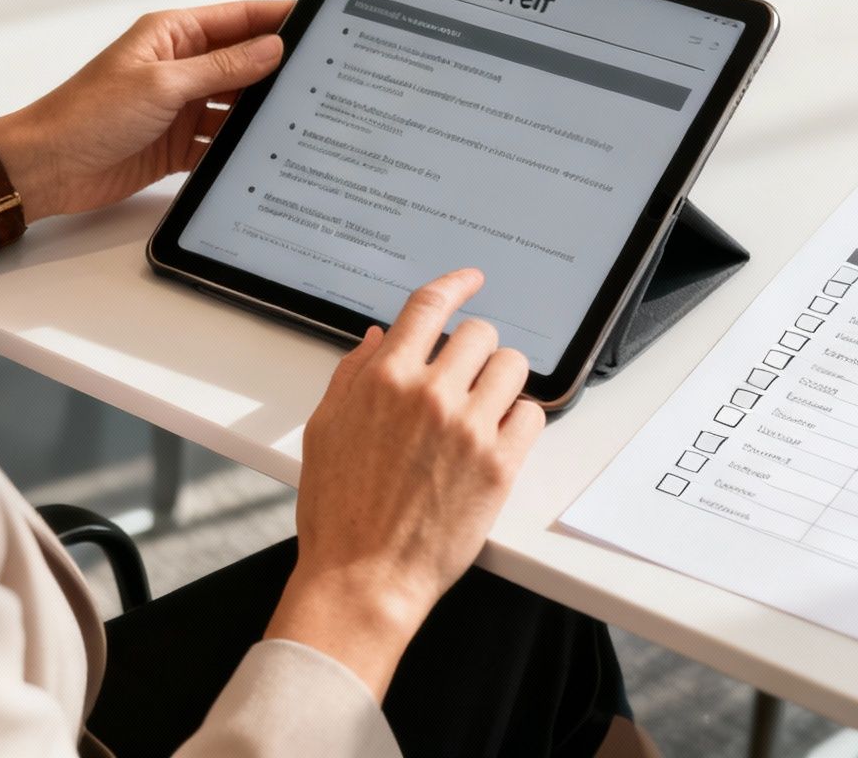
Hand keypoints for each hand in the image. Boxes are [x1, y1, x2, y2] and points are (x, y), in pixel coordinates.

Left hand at [0, 0, 291, 221]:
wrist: (46, 168)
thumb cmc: (87, 115)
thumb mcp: (162, 84)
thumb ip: (221, 67)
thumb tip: (272, 47)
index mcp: (173, 35)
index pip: (239, 19)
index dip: (279, 18)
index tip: (319, 20)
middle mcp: (180, 67)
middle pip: (244, 62)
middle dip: (279, 69)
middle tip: (323, 76)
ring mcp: (180, 107)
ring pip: (236, 105)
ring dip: (260, 113)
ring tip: (301, 118)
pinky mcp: (177, 144)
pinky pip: (220, 142)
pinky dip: (238, 148)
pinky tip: (265, 155)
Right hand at [264, 269, 545, 698]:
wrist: (365, 577)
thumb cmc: (338, 512)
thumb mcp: (324, 430)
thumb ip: (352, 376)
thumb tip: (377, 338)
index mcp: (384, 380)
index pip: (430, 306)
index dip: (456, 284)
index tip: (472, 279)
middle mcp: (430, 395)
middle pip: (480, 334)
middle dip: (475, 350)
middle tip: (466, 378)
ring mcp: (470, 428)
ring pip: (513, 366)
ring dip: (502, 380)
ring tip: (486, 407)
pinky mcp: (501, 464)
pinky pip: (532, 413)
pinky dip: (519, 419)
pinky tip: (498, 437)